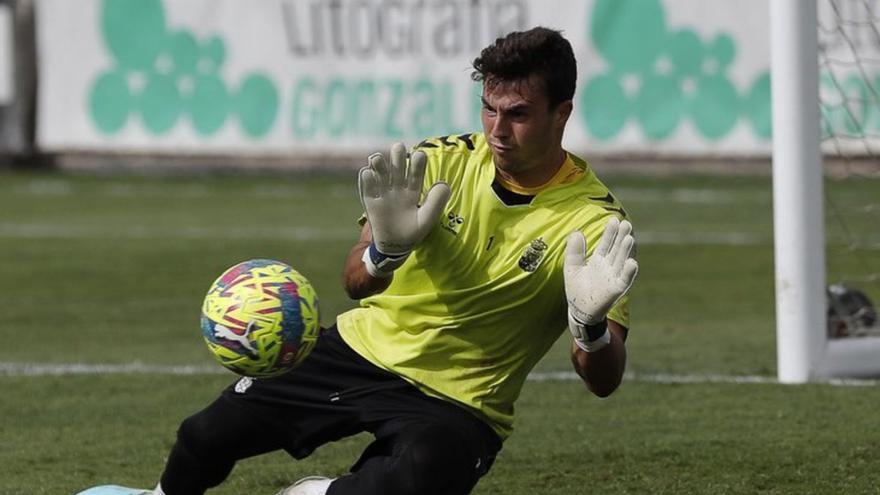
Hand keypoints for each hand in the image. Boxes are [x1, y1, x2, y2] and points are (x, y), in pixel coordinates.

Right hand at [358, 142, 449, 276]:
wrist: (395, 246)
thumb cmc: (414, 231)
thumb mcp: (427, 218)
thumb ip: (437, 202)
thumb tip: (443, 183)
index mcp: (413, 189)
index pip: (416, 172)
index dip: (417, 164)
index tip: (420, 155)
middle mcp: (398, 187)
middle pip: (397, 168)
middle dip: (397, 156)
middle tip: (398, 147)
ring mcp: (383, 193)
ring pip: (380, 174)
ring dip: (379, 164)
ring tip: (376, 158)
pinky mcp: (370, 201)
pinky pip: (367, 188)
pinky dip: (366, 179)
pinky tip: (367, 173)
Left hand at [564, 218, 637, 349]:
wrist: (579, 311)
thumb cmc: (577, 290)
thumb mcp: (571, 268)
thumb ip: (574, 251)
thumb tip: (576, 232)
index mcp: (599, 261)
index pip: (607, 243)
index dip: (610, 232)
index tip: (614, 220)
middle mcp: (609, 267)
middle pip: (617, 249)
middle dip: (621, 237)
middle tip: (626, 223)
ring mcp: (613, 278)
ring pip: (622, 262)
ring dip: (626, 251)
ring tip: (629, 238)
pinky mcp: (615, 290)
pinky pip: (624, 280)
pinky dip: (628, 272)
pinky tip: (632, 262)